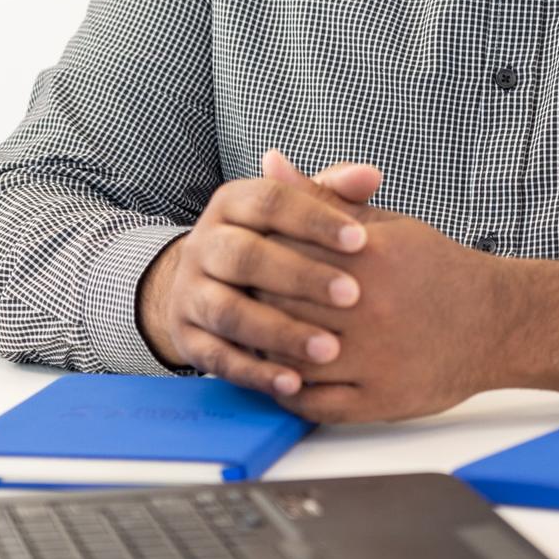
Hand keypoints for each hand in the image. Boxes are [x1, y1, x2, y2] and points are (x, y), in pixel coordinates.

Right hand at [134, 151, 380, 395]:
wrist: (206, 283)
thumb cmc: (273, 242)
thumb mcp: (298, 213)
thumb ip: (333, 194)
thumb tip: (370, 175)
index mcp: (231, 204)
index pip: (270, 202)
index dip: (316, 219)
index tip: (362, 239)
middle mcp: (203, 245)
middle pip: (246, 257)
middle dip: (301, 277)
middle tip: (352, 295)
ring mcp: (189, 293)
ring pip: (230, 312)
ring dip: (280, 332)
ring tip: (329, 349)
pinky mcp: (187, 337)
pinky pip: (218, 358)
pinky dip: (256, 372)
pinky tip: (294, 383)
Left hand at [249, 154, 558, 422]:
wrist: (497, 322)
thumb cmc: (437, 270)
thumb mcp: (384, 225)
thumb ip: (322, 198)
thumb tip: (272, 164)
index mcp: (368, 256)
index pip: (283, 252)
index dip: (258, 256)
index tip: (249, 258)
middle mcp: (369, 308)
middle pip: (279, 303)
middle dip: (257, 300)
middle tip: (244, 298)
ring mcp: (373, 358)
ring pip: (289, 358)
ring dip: (267, 349)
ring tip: (260, 336)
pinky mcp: (378, 399)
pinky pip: (313, 404)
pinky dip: (290, 392)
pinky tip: (286, 375)